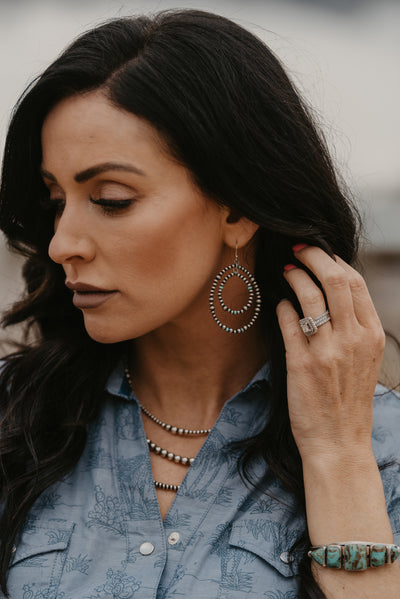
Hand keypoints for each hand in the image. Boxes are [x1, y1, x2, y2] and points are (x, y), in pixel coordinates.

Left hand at [276, 245, 384, 461]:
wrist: (338, 442)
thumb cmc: (348, 400)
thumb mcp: (364, 360)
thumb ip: (354, 327)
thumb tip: (333, 292)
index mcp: (371, 335)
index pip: (356, 282)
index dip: (335, 261)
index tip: (320, 254)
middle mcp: (352, 339)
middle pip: (335, 279)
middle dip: (314, 256)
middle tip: (299, 249)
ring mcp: (327, 351)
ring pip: (310, 295)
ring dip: (295, 276)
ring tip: (286, 271)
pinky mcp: (301, 363)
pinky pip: (289, 321)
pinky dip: (282, 306)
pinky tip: (279, 305)